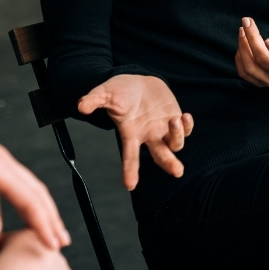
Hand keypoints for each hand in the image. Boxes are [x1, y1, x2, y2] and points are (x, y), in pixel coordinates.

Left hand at [0, 135, 69, 248]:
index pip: (28, 196)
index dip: (42, 222)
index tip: (51, 242)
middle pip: (35, 189)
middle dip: (50, 217)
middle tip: (60, 240)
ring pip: (25, 186)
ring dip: (38, 211)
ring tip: (46, 232)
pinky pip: (10, 184)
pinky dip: (20, 203)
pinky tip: (15, 220)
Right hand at [77, 75, 192, 190]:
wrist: (136, 83)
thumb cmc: (118, 92)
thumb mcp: (104, 93)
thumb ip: (93, 100)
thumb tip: (81, 106)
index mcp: (130, 134)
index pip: (130, 156)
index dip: (130, 170)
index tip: (130, 186)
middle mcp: (148, 136)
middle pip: (160, 155)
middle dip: (169, 163)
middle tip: (177, 171)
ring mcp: (163, 129)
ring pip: (175, 143)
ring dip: (177, 136)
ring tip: (174, 120)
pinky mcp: (175, 119)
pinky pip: (185, 129)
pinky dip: (187, 126)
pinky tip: (185, 117)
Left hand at [234, 13, 268, 86]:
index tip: (268, 39)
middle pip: (263, 61)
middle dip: (253, 39)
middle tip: (247, 22)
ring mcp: (267, 80)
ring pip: (250, 67)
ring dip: (243, 47)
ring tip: (242, 30)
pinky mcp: (256, 81)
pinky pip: (243, 72)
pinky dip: (239, 57)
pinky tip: (242, 42)